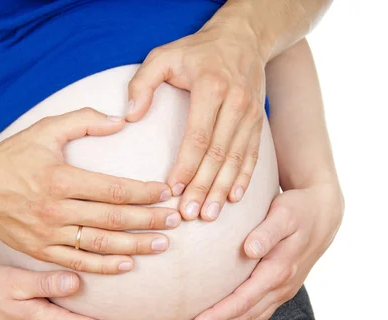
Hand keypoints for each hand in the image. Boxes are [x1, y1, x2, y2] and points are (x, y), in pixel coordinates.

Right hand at [0, 108, 181, 273]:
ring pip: (99, 245)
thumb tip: (122, 119)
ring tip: (162, 245)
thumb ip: (84, 119)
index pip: (112, 189)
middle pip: (112, 220)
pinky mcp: (40, 251)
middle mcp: (55, 209)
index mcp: (59, 178)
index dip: (143, 192)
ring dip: (134, 247)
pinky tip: (127, 265)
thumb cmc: (12, 156)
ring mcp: (47, 234)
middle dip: (148, 220)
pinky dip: (103, 266)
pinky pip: (77, 263)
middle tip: (176, 220)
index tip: (167, 192)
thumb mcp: (44, 128)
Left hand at [127, 13, 266, 221]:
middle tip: (191, 213)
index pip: (198, 136)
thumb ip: (142, 83)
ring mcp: (250, 114)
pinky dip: (243, 179)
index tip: (173, 190)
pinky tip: (234, 199)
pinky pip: (252, 155)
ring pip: (237, 159)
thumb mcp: (163, 55)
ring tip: (209, 215)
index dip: (186, 166)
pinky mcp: (258, 122)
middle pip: (218, 154)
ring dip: (223, 189)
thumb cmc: (197, 50)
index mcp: (211, 88)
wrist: (244, 36)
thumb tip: (129, 116)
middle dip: (204, 187)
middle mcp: (236, 103)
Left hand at [185, 184, 343, 319]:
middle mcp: (281, 287)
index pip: (243, 300)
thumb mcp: (283, 214)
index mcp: (278, 270)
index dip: (218, 316)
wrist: (322, 214)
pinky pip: (260, 317)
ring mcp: (282, 291)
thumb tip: (249, 250)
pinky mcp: (281, 290)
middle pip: (244, 317)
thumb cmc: (297, 210)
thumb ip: (267, 232)